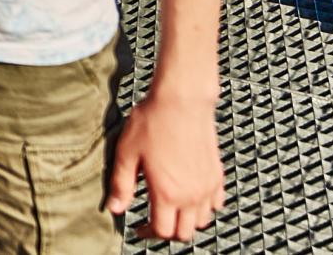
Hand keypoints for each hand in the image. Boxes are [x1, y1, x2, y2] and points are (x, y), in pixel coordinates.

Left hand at [107, 89, 223, 241]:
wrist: (182, 100)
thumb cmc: (153, 122)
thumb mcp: (127, 153)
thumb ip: (121, 185)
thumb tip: (115, 208)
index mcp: (167, 193)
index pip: (162, 231)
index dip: (147, 233)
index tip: (137, 227)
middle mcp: (192, 195)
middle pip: (184, 233)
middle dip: (168, 232)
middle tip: (153, 221)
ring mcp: (208, 186)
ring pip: (202, 221)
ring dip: (186, 221)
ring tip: (170, 208)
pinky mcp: (217, 174)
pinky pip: (216, 203)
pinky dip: (204, 207)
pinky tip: (190, 195)